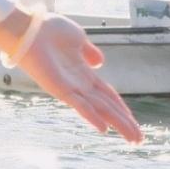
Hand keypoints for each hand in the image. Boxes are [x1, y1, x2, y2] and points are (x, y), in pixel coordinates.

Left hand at [0, 9, 142, 142]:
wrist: (30, 28)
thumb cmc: (49, 30)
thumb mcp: (77, 38)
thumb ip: (89, 52)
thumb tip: (100, 62)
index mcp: (84, 74)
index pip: (108, 95)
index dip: (122, 108)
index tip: (134, 122)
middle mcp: (79, 85)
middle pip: (108, 107)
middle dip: (125, 123)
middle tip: (139, 141)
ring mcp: (71, 89)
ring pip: (100, 110)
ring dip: (117, 124)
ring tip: (132, 139)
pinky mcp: (60, 89)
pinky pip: (79, 105)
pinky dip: (92, 116)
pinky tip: (104, 129)